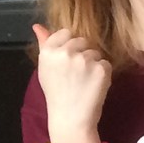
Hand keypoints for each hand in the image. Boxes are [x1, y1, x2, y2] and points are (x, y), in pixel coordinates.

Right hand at [32, 23, 111, 142]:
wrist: (70, 117)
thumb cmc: (56, 92)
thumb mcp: (44, 67)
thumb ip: (43, 44)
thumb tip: (37, 25)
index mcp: (48, 50)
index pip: (65, 32)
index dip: (70, 45)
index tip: (69, 59)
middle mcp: (65, 52)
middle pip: (82, 40)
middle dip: (82, 53)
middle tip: (77, 73)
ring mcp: (84, 60)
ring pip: (95, 52)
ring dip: (93, 63)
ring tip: (84, 80)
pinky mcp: (101, 68)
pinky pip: (106, 63)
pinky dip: (103, 73)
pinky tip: (94, 85)